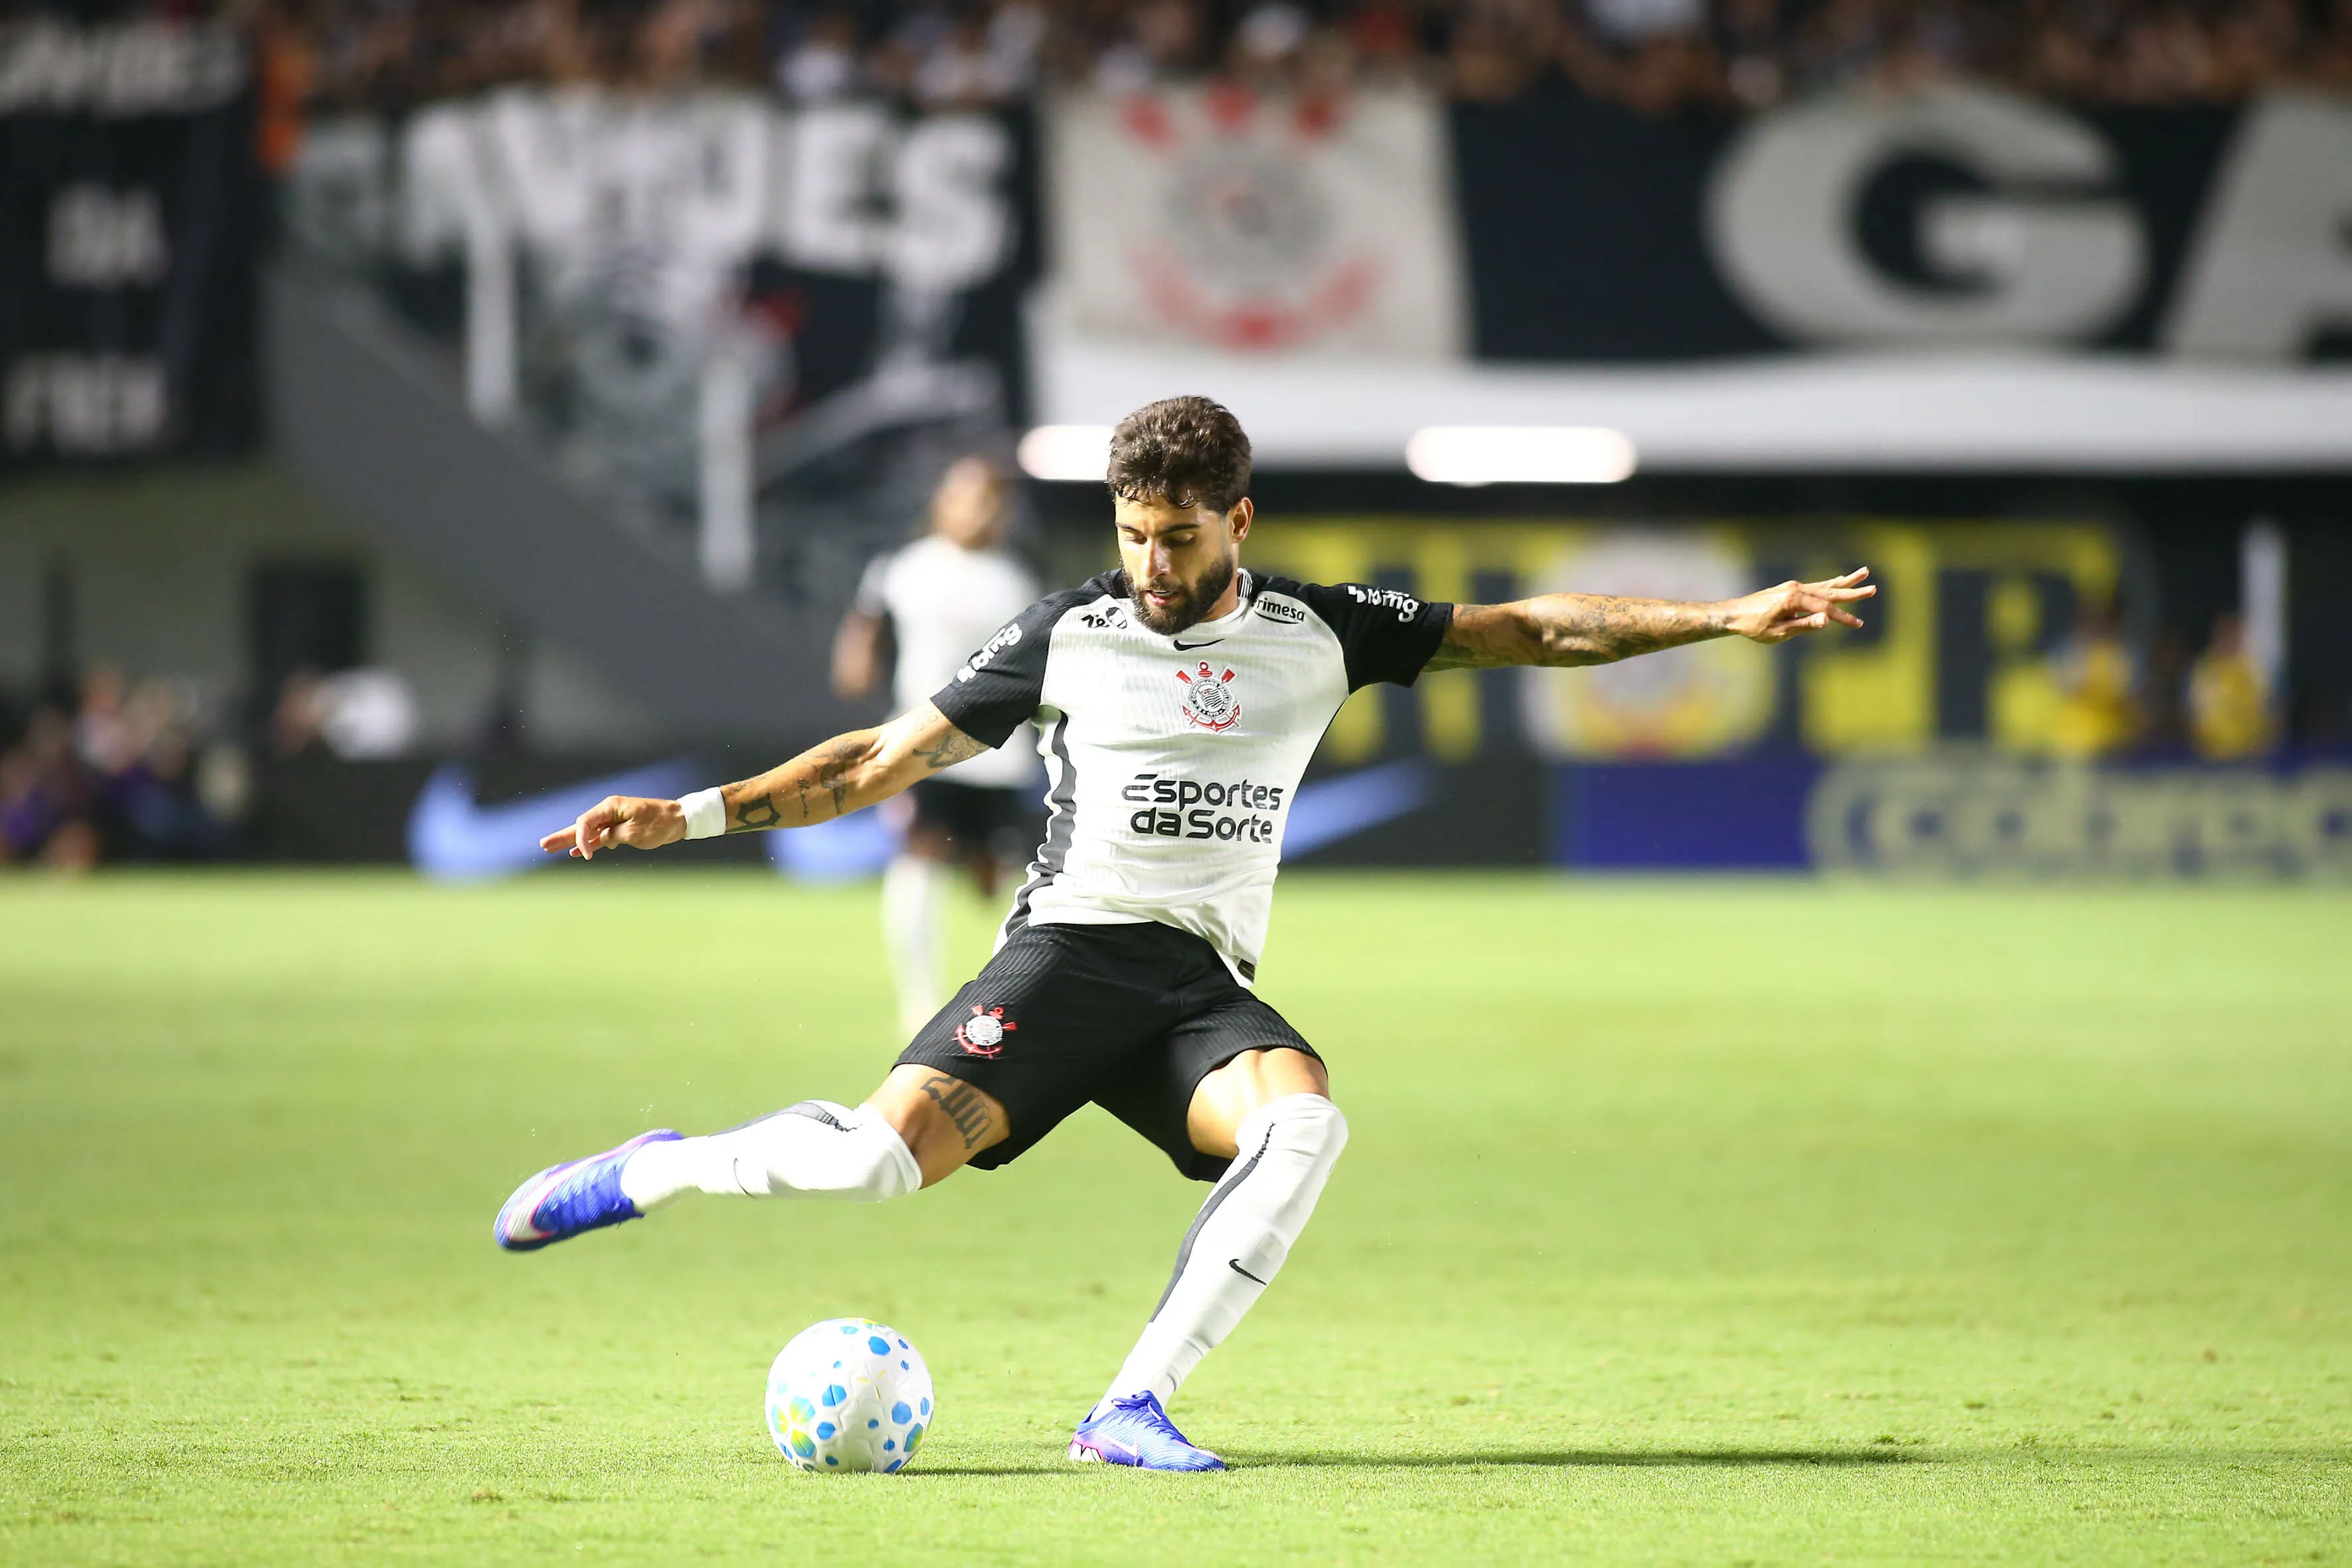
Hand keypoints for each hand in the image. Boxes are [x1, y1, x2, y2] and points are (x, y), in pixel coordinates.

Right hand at [538, 795, 686, 859]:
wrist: (678, 819)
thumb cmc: (659, 824)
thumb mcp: (634, 833)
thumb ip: (612, 836)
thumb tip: (598, 840)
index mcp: (610, 807)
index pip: (585, 822)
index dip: (581, 840)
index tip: (588, 856)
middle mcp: (608, 810)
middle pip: (580, 825)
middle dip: (562, 836)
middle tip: (543, 845)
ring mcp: (613, 819)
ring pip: (587, 831)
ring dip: (571, 840)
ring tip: (550, 847)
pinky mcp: (619, 827)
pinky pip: (599, 836)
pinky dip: (589, 844)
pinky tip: (576, 852)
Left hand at [1723, 568, 1873, 643]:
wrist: (1734, 614)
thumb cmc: (1754, 626)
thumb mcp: (1780, 631)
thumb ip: (1805, 625)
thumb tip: (1828, 620)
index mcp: (1794, 599)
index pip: (1825, 609)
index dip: (1843, 618)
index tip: (1858, 625)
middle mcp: (1796, 589)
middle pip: (1830, 591)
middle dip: (1852, 591)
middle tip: (1873, 589)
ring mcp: (1793, 587)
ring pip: (1825, 585)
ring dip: (1845, 581)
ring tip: (1864, 573)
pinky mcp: (1790, 589)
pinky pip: (1815, 586)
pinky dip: (1829, 584)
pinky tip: (1838, 581)